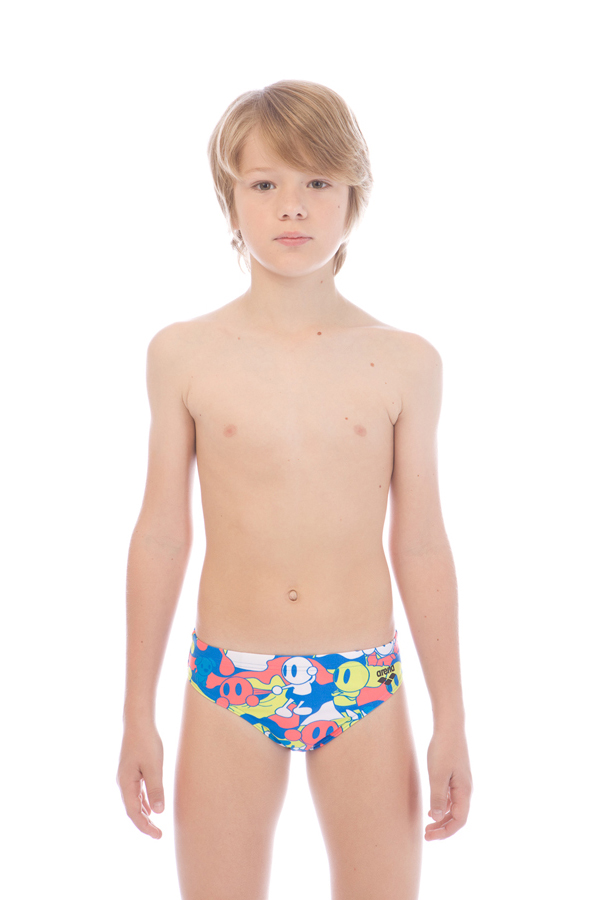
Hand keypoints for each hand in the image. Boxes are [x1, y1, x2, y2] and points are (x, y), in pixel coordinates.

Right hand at [116, 722, 164, 838]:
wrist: (138, 722)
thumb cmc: (146, 742)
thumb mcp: (154, 767)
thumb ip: (156, 789)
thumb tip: (159, 812)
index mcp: (126, 783)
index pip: (133, 812)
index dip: (145, 826)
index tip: (158, 835)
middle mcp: (123, 783)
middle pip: (132, 809)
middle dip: (144, 824)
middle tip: (159, 835)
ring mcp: (126, 777)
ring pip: (134, 802)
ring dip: (144, 814)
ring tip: (155, 826)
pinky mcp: (132, 771)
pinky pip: (137, 792)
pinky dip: (143, 802)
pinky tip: (151, 808)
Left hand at [424, 723, 471, 840]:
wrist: (449, 726)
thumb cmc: (444, 749)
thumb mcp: (437, 775)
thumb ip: (438, 797)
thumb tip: (438, 818)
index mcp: (465, 791)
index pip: (459, 820)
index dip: (446, 832)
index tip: (430, 836)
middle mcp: (466, 789)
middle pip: (457, 817)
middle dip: (443, 828)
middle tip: (426, 835)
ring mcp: (461, 783)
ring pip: (454, 808)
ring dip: (442, 819)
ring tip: (428, 826)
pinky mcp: (455, 776)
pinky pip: (451, 798)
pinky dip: (443, 807)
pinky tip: (433, 809)